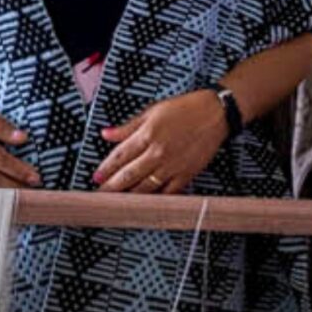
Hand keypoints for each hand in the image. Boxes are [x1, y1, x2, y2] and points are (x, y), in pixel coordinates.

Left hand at [93, 90, 229, 194]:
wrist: (215, 114)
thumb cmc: (185, 109)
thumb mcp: (152, 111)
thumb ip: (128, 127)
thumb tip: (106, 134)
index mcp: (147, 135)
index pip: (119, 156)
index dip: (106, 168)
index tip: (96, 177)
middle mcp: (158, 152)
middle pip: (128, 175)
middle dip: (112, 186)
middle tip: (100, 194)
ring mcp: (172, 166)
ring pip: (145, 187)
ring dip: (129, 195)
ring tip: (118, 201)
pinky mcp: (186, 174)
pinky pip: (167, 192)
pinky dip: (155, 198)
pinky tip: (145, 202)